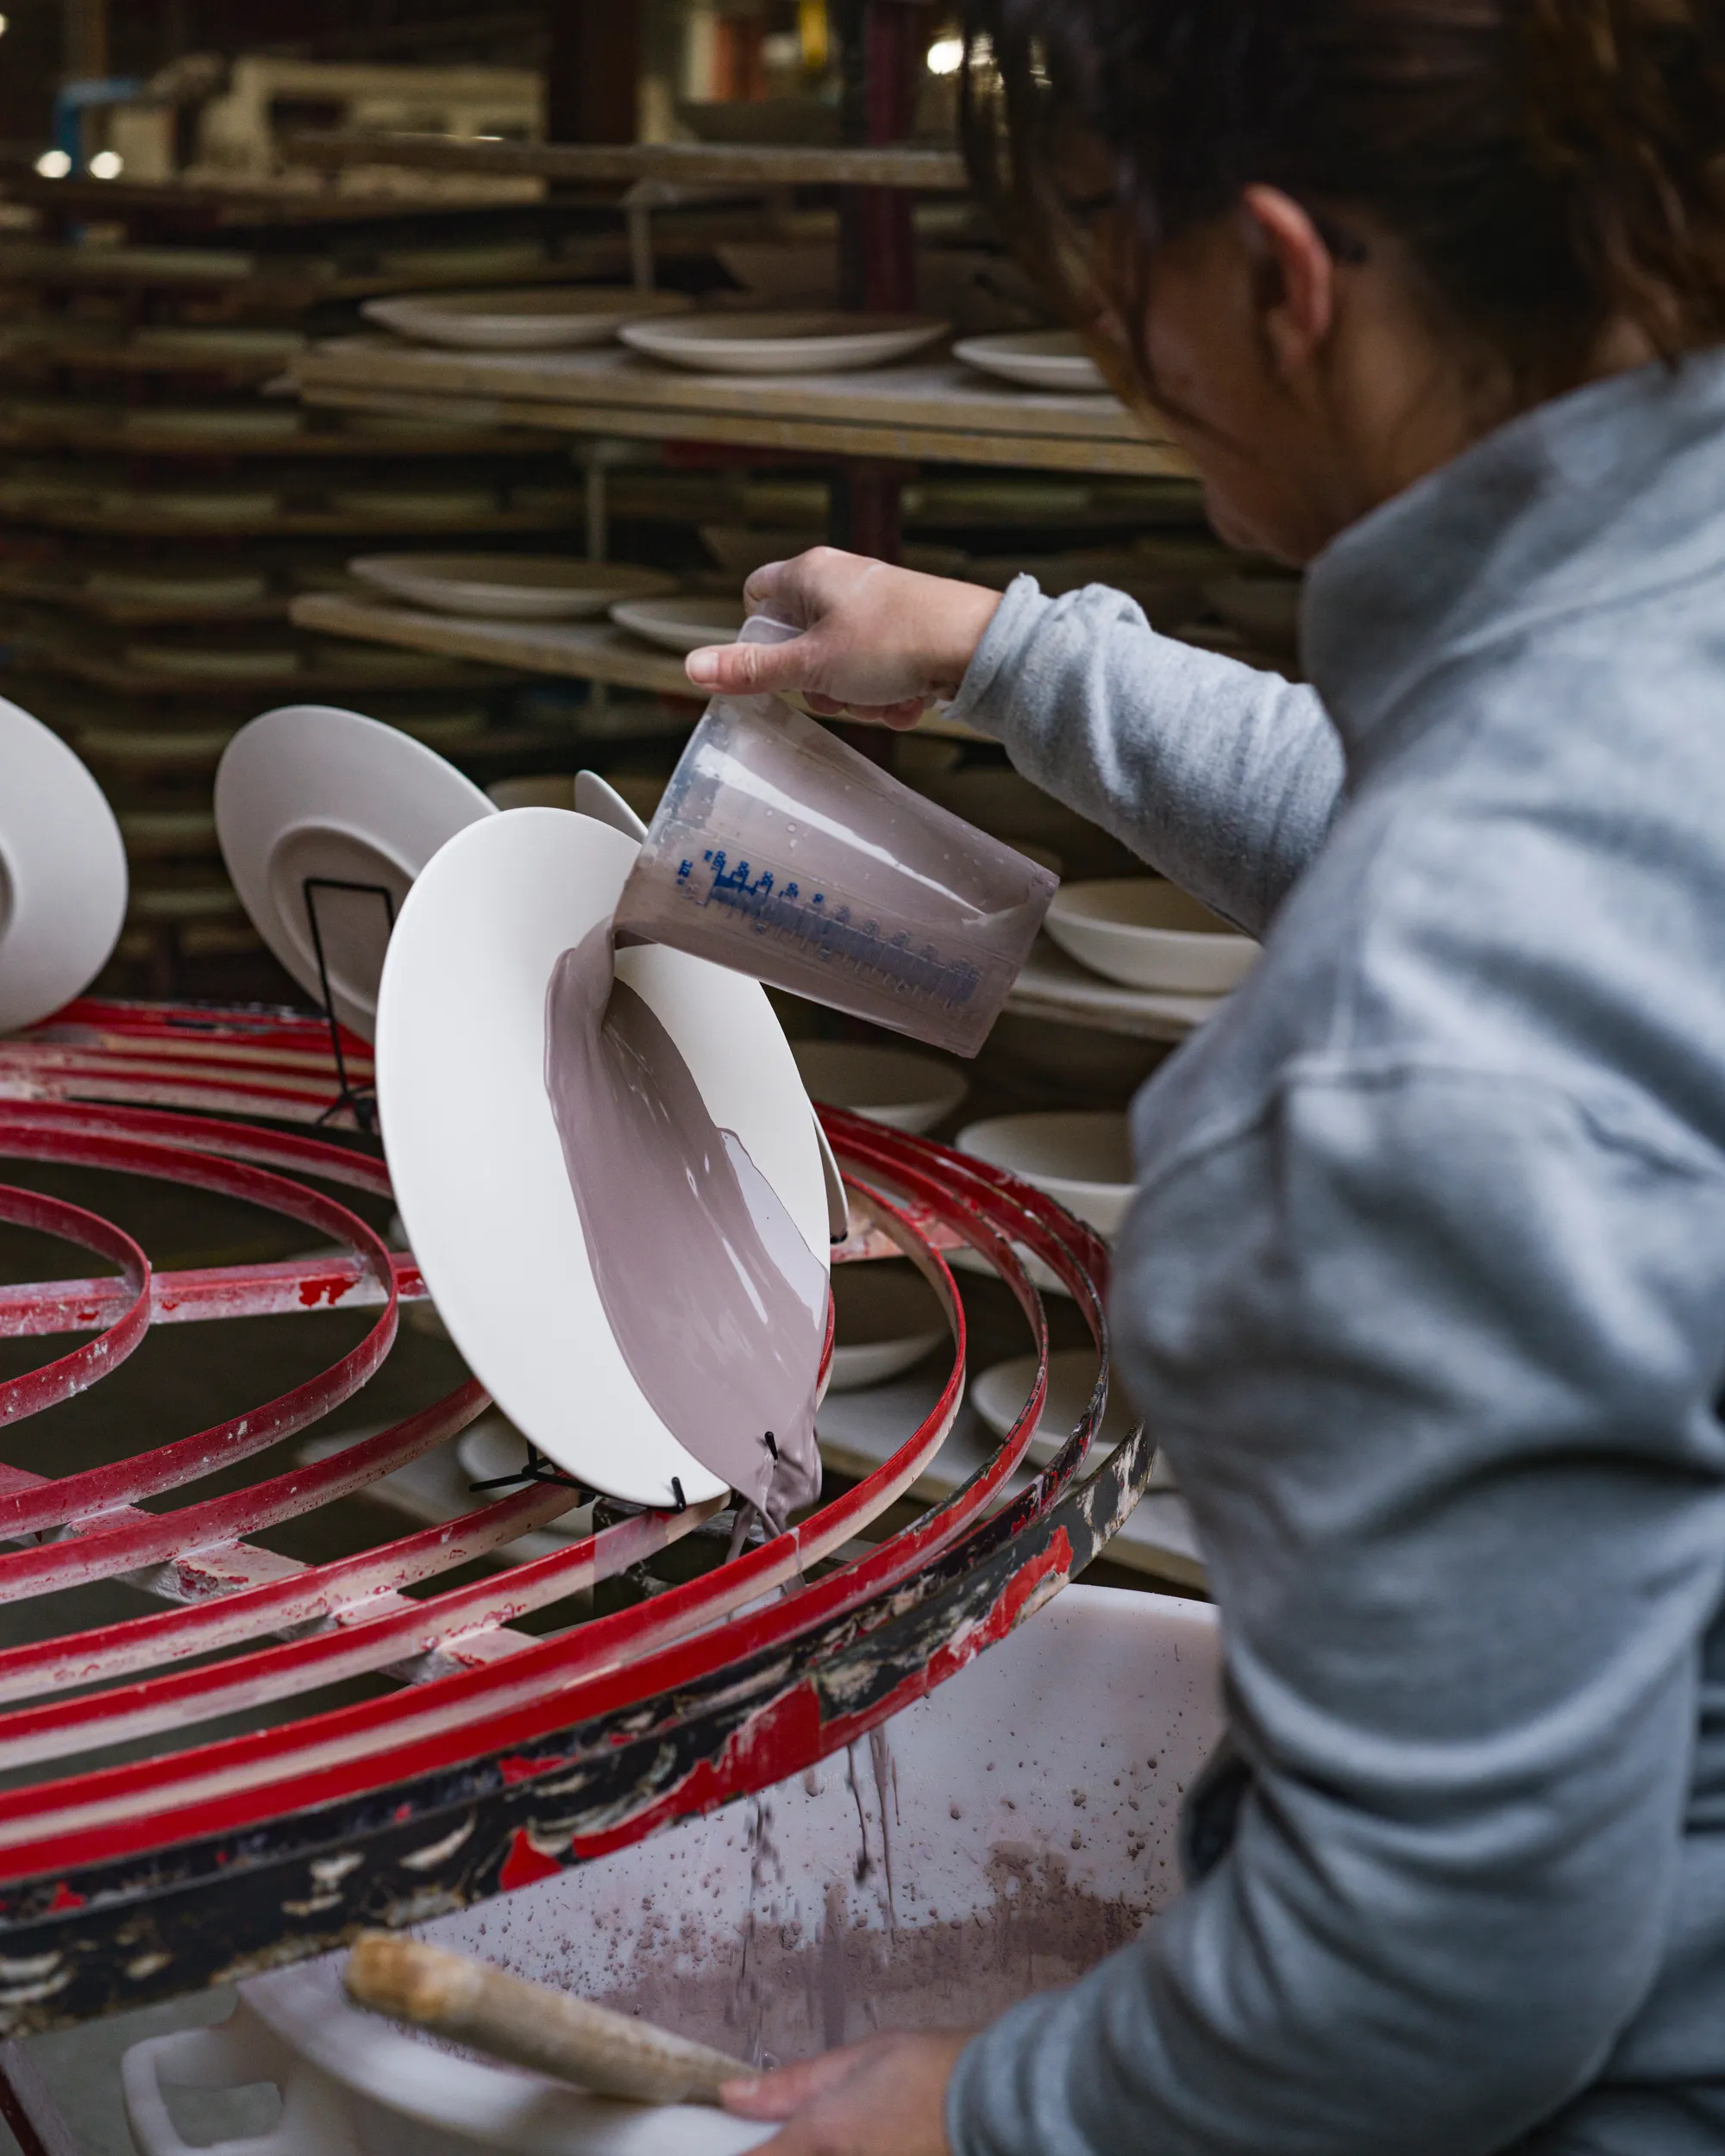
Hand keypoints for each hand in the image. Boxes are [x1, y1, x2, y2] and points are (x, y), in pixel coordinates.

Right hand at [685, 549, 1001, 728]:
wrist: (976, 647)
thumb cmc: (895, 641)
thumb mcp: (810, 665)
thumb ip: (751, 669)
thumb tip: (693, 667)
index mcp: (809, 572)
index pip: (755, 598)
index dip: (758, 639)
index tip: (775, 669)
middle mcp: (841, 581)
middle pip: (800, 643)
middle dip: (818, 684)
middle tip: (837, 692)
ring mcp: (876, 606)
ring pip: (841, 667)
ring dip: (858, 697)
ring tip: (882, 697)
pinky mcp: (906, 630)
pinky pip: (879, 673)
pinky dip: (889, 695)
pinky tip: (909, 699)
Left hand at [719, 2028, 973, 2153]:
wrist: (993, 2100)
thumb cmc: (931, 2071)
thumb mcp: (855, 2061)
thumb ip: (790, 2085)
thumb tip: (733, 2093)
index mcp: (821, 2139)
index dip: (731, 2151)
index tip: (728, 2142)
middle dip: (777, 2149)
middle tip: (787, 2134)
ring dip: (800, 2150)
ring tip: (837, 2130)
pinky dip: (830, 2155)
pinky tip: (858, 2141)